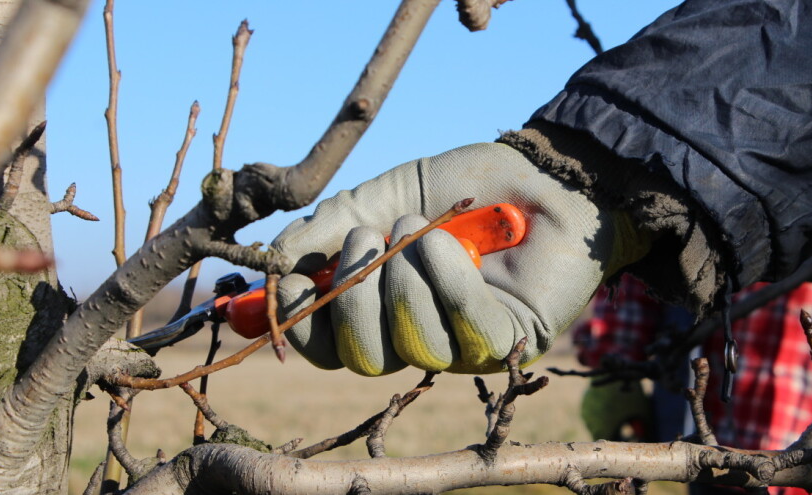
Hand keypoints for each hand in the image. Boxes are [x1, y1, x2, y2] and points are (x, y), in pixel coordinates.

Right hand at [271, 143, 648, 375]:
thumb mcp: (382, 197)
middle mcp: (417, 335)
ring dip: (406, 279)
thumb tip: (274, 261)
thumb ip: (329, 228)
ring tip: (420, 229)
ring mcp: (463, 344)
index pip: (329, 348)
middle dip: (356, 296)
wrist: (537, 172)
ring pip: (413, 346)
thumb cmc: (461, 187)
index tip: (296, 281)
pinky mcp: (508, 340)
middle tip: (370, 238)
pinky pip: (463, 329)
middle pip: (364, 359)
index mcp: (381, 308)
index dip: (304, 324)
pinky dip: (446, 278)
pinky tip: (448, 241)